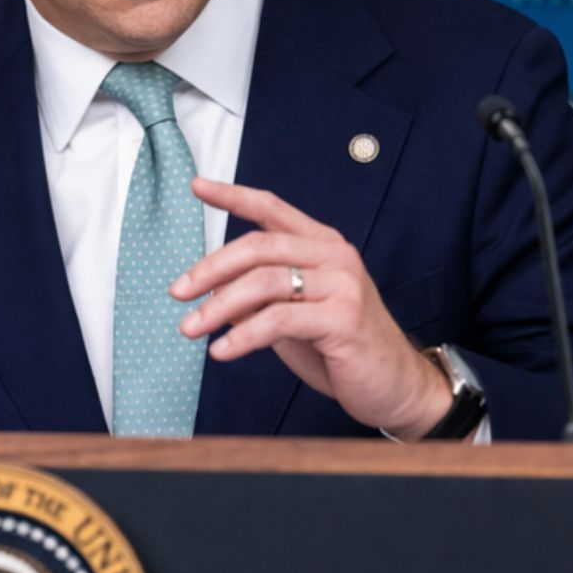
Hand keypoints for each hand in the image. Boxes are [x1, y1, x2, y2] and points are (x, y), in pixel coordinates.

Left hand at [172, 177, 451, 439]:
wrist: (395, 386)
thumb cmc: (342, 348)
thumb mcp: (291, 317)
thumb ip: (257, 298)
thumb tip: (212, 291)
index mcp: (321, 245)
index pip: (271, 209)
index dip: (232, 195)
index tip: (197, 186)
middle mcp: (333, 255)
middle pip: (258, 246)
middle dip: (209, 268)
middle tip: (177, 291)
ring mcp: (341, 284)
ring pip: (263, 283)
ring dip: (218, 307)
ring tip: (190, 328)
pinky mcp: (343, 317)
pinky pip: (278, 320)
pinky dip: (243, 335)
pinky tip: (222, 351)